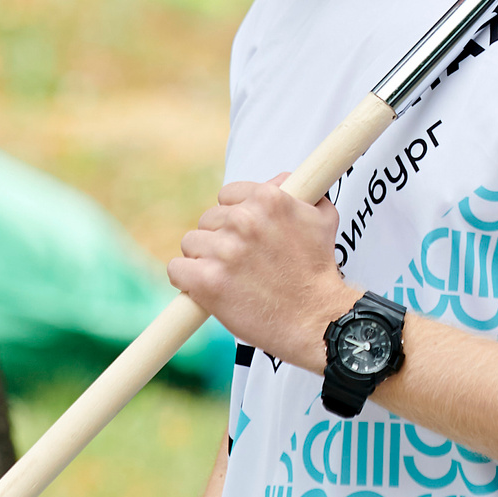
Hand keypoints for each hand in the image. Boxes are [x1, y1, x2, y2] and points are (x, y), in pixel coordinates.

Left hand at [168, 173, 358, 373]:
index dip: (234, 216)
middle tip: (240, 261)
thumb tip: (281, 179)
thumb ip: (300, 191)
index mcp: (269, 199)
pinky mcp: (207, 280)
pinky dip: (186, 280)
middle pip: (208, 220)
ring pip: (191, 243)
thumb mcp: (321, 218)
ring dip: (204, 259)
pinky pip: (177, 269)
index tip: (242, 234)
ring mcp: (224, 250)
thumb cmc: (318, 271)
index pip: (227, 195)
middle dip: (220, 239)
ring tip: (228, 277)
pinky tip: (205, 288)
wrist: (316, 317)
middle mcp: (244, 220)